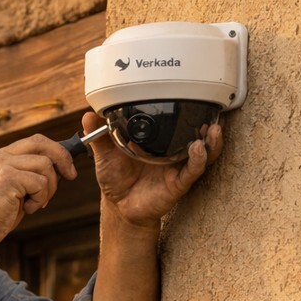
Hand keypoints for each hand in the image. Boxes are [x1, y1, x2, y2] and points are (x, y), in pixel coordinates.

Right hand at [0, 135, 77, 246]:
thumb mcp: (13, 190)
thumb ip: (29, 176)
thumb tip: (60, 170)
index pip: (34, 142)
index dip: (55, 151)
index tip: (66, 168)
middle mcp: (0, 156)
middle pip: (41, 143)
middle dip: (62, 158)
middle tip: (71, 175)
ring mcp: (2, 164)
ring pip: (45, 165)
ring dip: (48, 188)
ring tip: (35, 204)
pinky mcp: (7, 177)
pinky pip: (40, 183)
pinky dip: (40, 199)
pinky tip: (27, 209)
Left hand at [84, 112, 223, 227]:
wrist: (119, 206)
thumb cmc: (116, 179)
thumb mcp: (105, 155)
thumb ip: (99, 136)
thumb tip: (89, 115)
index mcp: (157, 142)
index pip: (176, 123)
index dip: (188, 110)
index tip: (194, 94)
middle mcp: (171, 152)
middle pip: (198, 135)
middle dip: (207, 123)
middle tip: (211, 110)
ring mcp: (177, 168)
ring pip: (203, 152)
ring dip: (210, 141)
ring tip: (211, 129)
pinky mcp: (177, 184)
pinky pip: (192, 171)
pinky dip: (198, 160)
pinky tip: (197, 150)